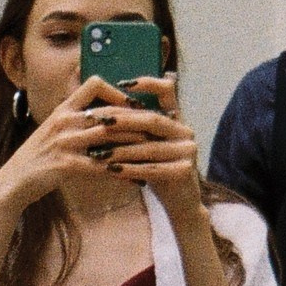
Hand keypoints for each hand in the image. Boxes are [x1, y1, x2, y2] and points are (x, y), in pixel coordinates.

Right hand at [0, 82, 151, 216]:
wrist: (13, 181)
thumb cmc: (37, 157)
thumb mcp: (53, 129)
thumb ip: (75, 118)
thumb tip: (103, 114)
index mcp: (63, 109)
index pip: (93, 84)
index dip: (117, 90)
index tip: (134, 102)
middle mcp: (64, 121)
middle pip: (109, 112)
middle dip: (136, 119)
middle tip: (157, 126)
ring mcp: (64, 143)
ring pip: (108, 138)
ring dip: (134, 144)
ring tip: (154, 149)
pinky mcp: (65, 165)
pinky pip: (100, 167)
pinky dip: (120, 171)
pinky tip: (136, 178)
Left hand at [89, 73, 206, 226]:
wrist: (180, 202)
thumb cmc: (158, 170)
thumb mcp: (150, 145)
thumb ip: (137, 129)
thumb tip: (103, 111)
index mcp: (177, 120)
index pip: (168, 92)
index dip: (148, 83)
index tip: (123, 83)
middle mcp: (185, 132)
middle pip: (152, 120)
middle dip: (122, 120)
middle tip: (97, 121)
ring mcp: (187, 151)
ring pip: (149, 147)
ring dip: (120, 150)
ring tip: (97, 153)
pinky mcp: (184, 171)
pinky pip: (152, 169)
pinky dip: (130, 169)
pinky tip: (111, 172)